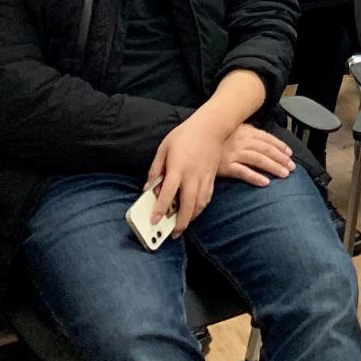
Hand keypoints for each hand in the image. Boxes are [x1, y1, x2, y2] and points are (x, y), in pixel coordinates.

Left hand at [146, 110, 228, 234]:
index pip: (167, 193)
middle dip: (180, 222)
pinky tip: (195, 212)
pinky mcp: (212, 177)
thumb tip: (148, 187)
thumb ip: (155, 169)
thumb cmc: (185, 134)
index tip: (153, 221)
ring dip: (191, 218)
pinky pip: (207, 197)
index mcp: (178, 168)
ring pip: (199, 204)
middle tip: (173, 234)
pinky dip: (201, 208)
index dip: (160, 209)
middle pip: (187, 205)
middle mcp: (192, 176)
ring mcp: (204, 177)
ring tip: (183, 226)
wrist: (212, 126)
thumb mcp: (163, 148)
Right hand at [218, 125, 295, 186]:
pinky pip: (243, 172)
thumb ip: (248, 133)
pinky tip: (265, 182)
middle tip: (292, 167)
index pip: (268, 139)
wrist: (195, 143)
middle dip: (281, 159)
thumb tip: (264, 140)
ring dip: (274, 167)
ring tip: (284, 175)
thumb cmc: (217, 138)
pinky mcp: (226, 166)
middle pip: (267, 150)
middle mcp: (242, 141)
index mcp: (246, 131)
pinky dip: (255, 177)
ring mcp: (234, 153)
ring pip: (259, 160)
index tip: (290, 154)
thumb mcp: (234, 130)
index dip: (280, 146)